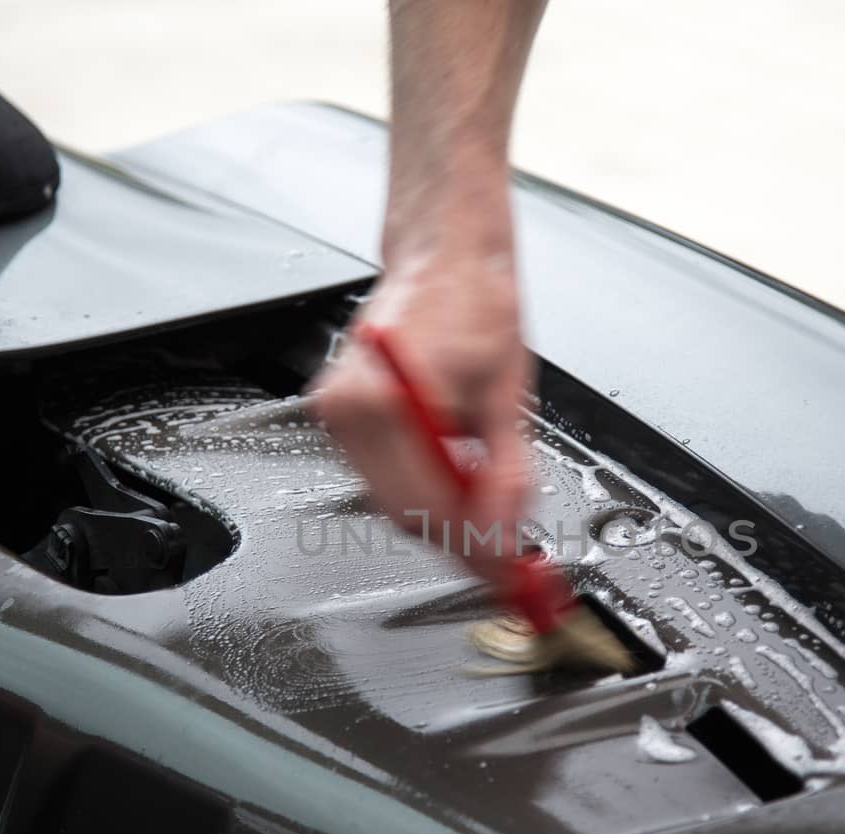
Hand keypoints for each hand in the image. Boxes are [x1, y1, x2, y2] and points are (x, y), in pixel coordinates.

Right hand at [309, 246, 535, 583]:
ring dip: (439, 518)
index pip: (428, 507)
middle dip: (458, 540)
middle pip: (404, 512)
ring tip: (488, 522)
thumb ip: (506, 475)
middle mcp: (349, 409)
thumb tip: (504, 534)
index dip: (472, 547)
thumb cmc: (475, 301)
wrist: (446, 253)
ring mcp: (336, 412)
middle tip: (505, 559)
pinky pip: (379, 476)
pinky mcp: (337, 414)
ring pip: (390, 500)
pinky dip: (420, 491)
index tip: (506, 569)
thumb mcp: (508, 397)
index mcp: (386, 401)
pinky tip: (457, 488)